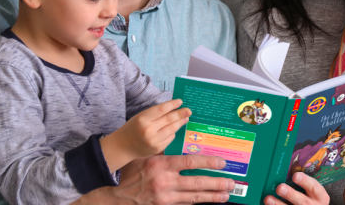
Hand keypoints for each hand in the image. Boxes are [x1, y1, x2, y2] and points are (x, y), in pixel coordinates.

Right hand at [72, 154, 234, 204]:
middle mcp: (165, 182)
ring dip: (212, 197)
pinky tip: (207, 202)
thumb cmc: (130, 175)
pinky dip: (196, 204)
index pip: (191, 162)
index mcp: (161, 165)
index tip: (222, 163)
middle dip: (217, 183)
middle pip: (197, 183)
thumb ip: (163, 154)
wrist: (114, 198)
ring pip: (194, 198)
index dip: (209, 162)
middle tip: (231, 183)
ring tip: (225, 196)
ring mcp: (165, 198)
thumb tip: (182, 146)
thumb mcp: (145, 158)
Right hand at [101, 99, 190, 171]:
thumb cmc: (133, 128)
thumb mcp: (140, 117)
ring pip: (172, 129)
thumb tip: (173, 108)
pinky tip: (175, 128)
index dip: (172, 104)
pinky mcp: (158, 148)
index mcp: (143, 119)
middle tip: (188, 110)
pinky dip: (173, 132)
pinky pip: (170, 138)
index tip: (180, 101)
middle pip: (169, 119)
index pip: (161, 109)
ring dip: (180, 122)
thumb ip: (155, 114)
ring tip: (186, 118)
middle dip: (180, 114)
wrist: (123, 146)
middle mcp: (149, 130)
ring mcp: (154, 141)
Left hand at [263, 172, 328, 204]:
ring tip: (268, 198)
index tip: (295, 176)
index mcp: (320, 196)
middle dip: (290, 194)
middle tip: (279, 187)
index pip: (314, 187)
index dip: (305, 181)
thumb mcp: (313, 192)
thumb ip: (304, 183)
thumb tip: (285, 170)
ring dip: (278, 204)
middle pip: (302, 201)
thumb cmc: (312, 198)